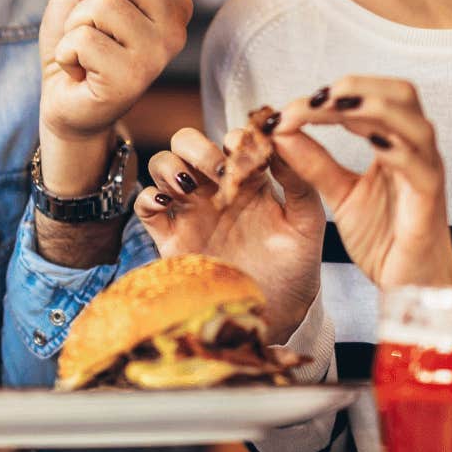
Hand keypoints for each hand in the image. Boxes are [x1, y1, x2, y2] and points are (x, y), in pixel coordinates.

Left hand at [38, 0, 190, 192]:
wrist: (65, 103)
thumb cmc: (78, 46)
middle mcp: (177, 25)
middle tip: (81, 13)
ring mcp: (159, 55)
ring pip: (103, 5)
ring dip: (74, 24)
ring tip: (82, 47)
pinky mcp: (133, 81)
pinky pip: (85, 40)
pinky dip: (67, 52)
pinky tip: (78, 70)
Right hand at [132, 125, 323, 343]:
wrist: (278, 314)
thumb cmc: (296, 268)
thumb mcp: (307, 222)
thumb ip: (298, 180)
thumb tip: (283, 136)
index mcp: (248, 179)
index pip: (229, 139)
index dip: (234, 139)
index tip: (246, 157)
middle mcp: (216, 190)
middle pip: (186, 143)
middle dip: (196, 147)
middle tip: (216, 170)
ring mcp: (191, 212)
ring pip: (162, 166)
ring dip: (170, 166)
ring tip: (189, 187)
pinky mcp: (171, 239)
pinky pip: (145, 207)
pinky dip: (147, 196)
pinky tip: (166, 203)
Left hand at [271, 78, 451, 291]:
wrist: (412, 288)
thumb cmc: (385, 241)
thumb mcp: (341, 196)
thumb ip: (314, 163)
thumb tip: (281, 130)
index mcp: (394, 144)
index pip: (370, 99)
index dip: (331, 95)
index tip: (290, 107)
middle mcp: (414, 150)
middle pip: (400, 93)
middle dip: (357, 87)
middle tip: (315, 97)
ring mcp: (426, 171)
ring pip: (413, 121)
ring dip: (373, 106)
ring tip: (333, 105)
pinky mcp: (430, 199)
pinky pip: (419, 164)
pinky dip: (396, 147)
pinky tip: (371, 141)